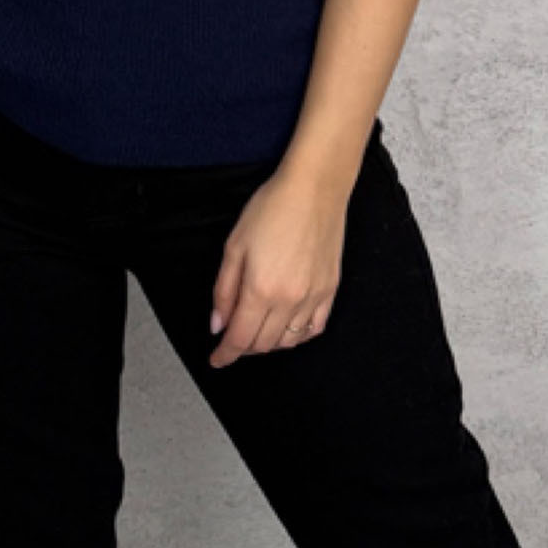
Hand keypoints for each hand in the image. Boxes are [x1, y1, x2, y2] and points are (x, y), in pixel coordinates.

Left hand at [207, 172, 347, 367]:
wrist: (314, 188)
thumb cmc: (272, 208)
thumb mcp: (234, 245)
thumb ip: (224, 289)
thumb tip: (218, 323)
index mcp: (261, 289)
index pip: (240, 339)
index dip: (225, 354)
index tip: (217, 359)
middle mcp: (289, 300)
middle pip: (263, 344)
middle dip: (243, 347)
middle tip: (232, 336)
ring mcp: (313, 297)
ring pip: (288, 341)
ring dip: (268, 343)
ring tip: (257, 329)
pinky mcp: (330, 289)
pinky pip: (315, 328)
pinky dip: (298, 336)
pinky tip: (287, 328)